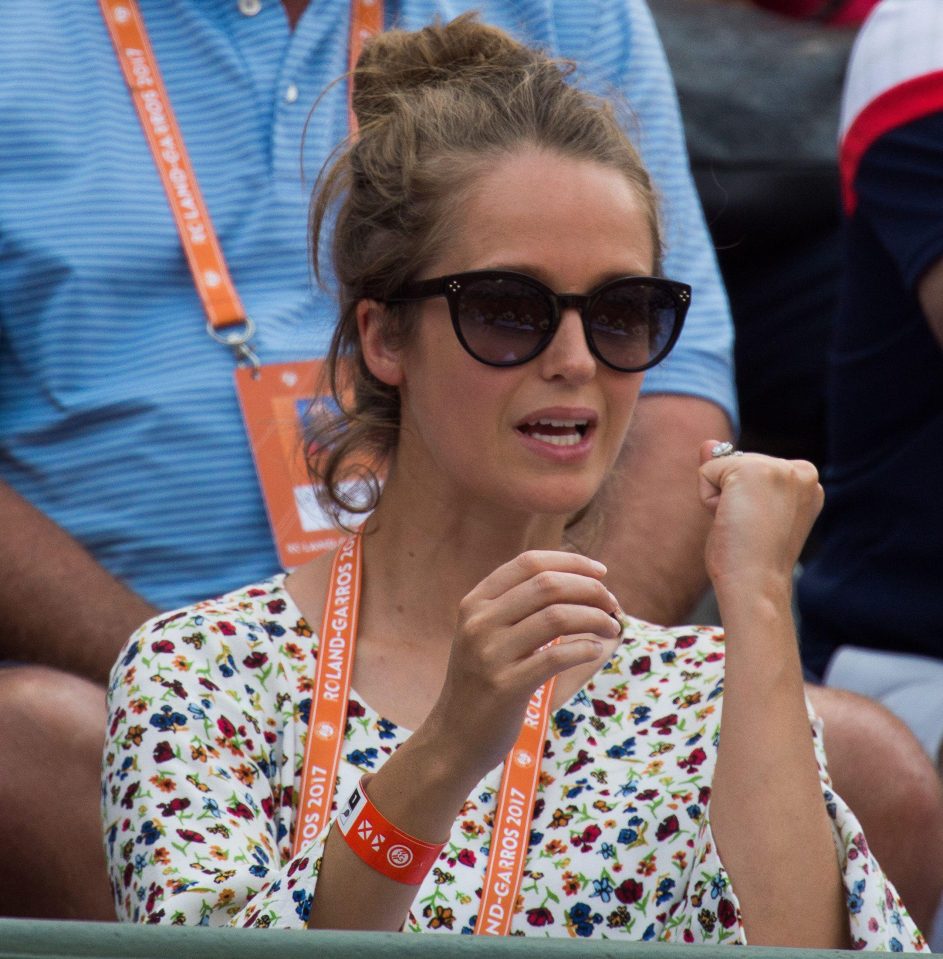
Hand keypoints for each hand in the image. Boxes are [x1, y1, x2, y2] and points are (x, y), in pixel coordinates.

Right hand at [421, 551, 621, 779]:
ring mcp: (490, 654)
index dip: (570, 562)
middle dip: (590, 589)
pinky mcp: (505, 686)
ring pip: (556, 616)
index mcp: (475, 602)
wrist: (454, 737)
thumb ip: (517, 607)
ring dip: (595, 617)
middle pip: (547, 585)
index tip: (600, 572)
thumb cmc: (482, 682)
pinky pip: (556, 656)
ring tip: (611, 627)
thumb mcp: (486, 634)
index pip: (528, 562)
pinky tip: (595, 650)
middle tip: (611, 604)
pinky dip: (584, 648)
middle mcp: (479, 622)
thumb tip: (577, 582)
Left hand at [697, 440, 822, 602]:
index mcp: (807, 482)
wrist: (755, 584)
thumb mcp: (742, 509)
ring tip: (743, 526)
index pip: (754, 470)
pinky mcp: (754, 469)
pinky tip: (730, 519)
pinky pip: (706, 471)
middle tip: (749, 529)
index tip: (761, 527)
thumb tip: (707, 443)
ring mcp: (781, 467)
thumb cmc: (750, 558)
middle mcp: (802, 470)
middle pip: (738, 463)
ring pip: (722, 465)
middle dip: (732, 495)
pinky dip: (707, 498)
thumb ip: (727, 471)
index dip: (745, 501)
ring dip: (720, 497)